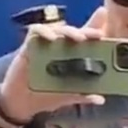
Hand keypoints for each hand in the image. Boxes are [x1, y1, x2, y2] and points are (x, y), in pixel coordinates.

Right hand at [0, 8, 109, 123]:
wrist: (22, 102)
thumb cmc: (46, 95)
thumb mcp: (68, 96)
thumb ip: (84, 95)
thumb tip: (101, 100)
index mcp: (71, 57)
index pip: (85, 39)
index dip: (95, 28)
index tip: (106, 24)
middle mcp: (59, 48)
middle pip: (74, 32)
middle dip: (87, 30)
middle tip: (97, 35)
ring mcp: (44, 45)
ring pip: (57, 29)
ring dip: (68, 31)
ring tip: (79, 38)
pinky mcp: (28, 46)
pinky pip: (35, 32)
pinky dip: (44, 31)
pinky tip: (52, 38)